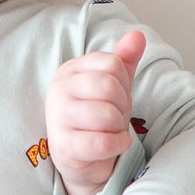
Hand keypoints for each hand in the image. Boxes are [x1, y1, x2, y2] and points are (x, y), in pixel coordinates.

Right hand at [45, 30, 146, 194]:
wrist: (85, 159)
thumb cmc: (98, 118)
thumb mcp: (114, 85)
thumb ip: (125, 59)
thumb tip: (137, 36)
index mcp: (70, 69)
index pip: (112, 64)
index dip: (123, 83)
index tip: (115, 98)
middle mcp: (59, 89)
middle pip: (109, 86)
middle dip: (121, 106)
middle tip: (114, 117)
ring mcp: (57, 118)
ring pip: (107, 114)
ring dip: (118, 127)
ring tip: (110, 131)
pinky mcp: (63, 146)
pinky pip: (103, 142)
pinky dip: (118, 144)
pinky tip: (115, 145)